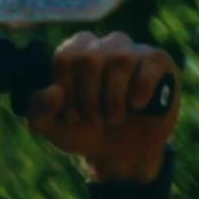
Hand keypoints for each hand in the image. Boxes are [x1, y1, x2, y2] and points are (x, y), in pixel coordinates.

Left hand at [23, 31, 179, 182]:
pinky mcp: (159, 63)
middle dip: (87, 98)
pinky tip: (136, 107)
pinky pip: (149, 66)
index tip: (71, 115)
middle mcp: (105, 45)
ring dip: (112, 99)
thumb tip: (53, 93)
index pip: (65, 56)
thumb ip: (39, 110)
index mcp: (76, 52)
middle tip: (93, 119)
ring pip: (120, 60)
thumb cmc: (83, 131)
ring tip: (114, 119)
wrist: (119, 153)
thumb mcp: (51, 126)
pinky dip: (139, 92)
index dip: (66, 90)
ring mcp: (134, 51)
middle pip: (89, 58)